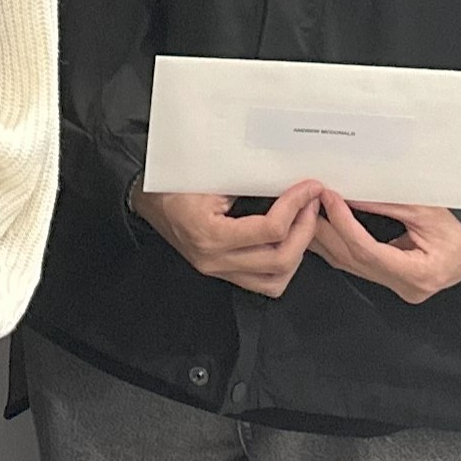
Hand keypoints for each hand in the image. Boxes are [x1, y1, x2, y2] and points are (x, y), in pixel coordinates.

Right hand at [131, 184, 321, 297]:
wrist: (148, 203)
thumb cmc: (173, 187)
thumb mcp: (208, 178)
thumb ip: (247, 182)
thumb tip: (286, 176)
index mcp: (210, 234)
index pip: (270, 229)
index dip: (295, 206)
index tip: (308, 188)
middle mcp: (216, 259)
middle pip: (281, 258)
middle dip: (305, 229)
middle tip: (312, 204)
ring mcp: (220, 270)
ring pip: (277, 278)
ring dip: (298, 251)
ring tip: (303, 224)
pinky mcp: (224, 273)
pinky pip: (265, 283)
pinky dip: (284, 266)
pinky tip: (288, 243)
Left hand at [312, 195, 460, 302]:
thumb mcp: (427, 212)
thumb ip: (387, 205)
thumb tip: (350, 194)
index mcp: (419, 274)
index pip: (368, 250)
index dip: (344, 224)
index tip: (329, 199)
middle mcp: (405, 287)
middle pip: (353, 260)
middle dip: (327, 230)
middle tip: (310, 201)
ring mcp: (396, 287)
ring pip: (350, 265)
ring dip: (326, 239)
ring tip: (310, 211)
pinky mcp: (390, 281)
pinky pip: (357, 265)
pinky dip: (339, 245)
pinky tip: (324, 228)